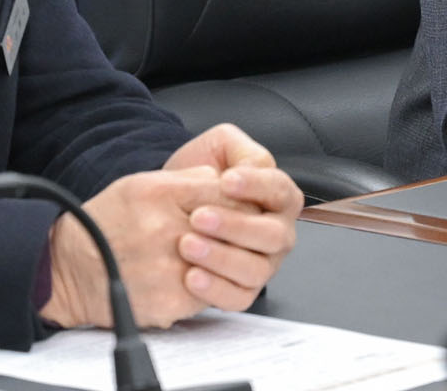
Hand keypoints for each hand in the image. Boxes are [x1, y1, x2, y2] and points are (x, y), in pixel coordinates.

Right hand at [39, 167, 225, 328]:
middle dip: (239, 231)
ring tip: (215, 255)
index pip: (228, 193)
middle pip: (232, 229)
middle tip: (237, 233)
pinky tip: (193, 276)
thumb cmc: (105, 224)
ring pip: (226, 262)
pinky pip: (209, 292)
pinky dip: (207, 284)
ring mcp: (168, 269)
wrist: (67, 270)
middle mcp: (165, 231)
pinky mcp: (169, 301)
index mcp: (161, 195)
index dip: (240, 199)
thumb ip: (188, 177)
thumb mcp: (143, 184)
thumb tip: (226, 178)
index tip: (241, 205)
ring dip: (227, 260)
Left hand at [166, 125, 302, 308]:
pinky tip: (190, 276)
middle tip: (199, 217)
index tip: (226, 180)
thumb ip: (239, 148)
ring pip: (257, 269)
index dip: (256, 186)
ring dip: (222, 258)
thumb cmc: (197, 178)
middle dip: (236, 226)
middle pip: (273, 235)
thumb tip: (250, 167)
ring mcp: (263, 265)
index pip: (280, 190)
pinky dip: (216, 290)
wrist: (166, 208)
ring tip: (187, 245)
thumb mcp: (219, 147)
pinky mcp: (242, 291)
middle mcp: (278, 233)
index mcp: (278, 197)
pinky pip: (238, 298)